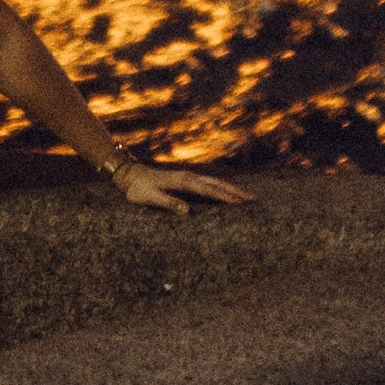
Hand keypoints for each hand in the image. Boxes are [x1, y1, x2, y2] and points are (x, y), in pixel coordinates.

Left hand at [110, 160, 253, 216]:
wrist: (130, 174)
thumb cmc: (139, 189)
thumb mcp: (150, 198)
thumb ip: (168, 203)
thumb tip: (188, 211)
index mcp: (183, 181)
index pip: (209, 191)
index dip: (225, 197)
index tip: (240, 204)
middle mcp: (189, 177)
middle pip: (217, 184)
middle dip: (235, 191)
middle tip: (253, 200)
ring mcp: (189, 177)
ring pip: (215, 182)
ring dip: (231, 189)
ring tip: (246, 197)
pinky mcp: (187, 180)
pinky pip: (208, 184)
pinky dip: (221, 188)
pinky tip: (227, 193)